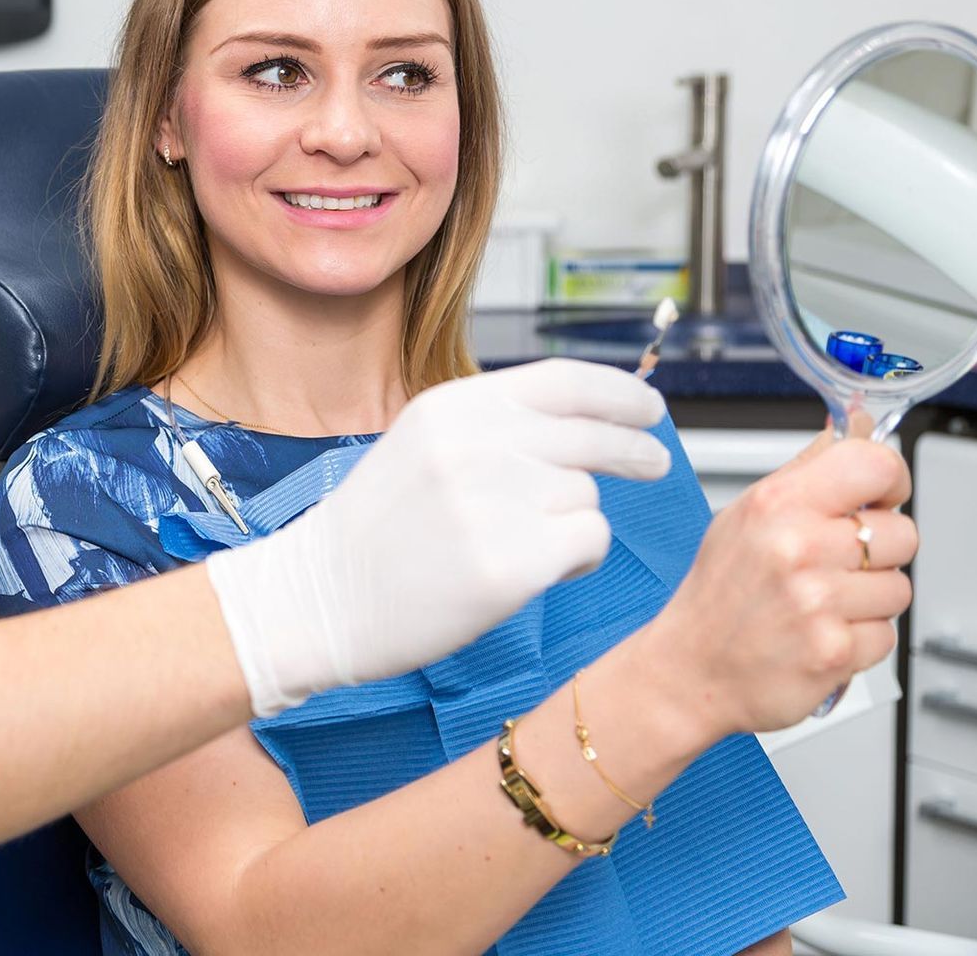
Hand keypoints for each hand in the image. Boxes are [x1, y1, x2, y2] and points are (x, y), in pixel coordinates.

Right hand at [205, 359, 673, 715]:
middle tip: (655, 462)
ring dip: (576, 517)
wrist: (322, 598)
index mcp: (453, 406)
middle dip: (635, 449)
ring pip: (588, 495)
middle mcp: (476, 444)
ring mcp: (494, 503)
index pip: (564, 379)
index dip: (618, 392)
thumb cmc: (375, 531)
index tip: (647, 408)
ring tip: (524, 542)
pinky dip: (577, 559)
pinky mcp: (510, 564)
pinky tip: (534, 571)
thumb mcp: (423, 444)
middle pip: (593, 435)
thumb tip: (588, 419)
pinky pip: (588, 543)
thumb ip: (495, 425)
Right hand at [644, 431, 915, 735]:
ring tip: (823, 604)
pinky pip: (886, 636)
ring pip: (899, 589)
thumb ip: (807, 470)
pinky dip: (860, 640)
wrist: (690, 668)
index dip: (891, 480)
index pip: (875, 464)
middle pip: (902, 533)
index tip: (880, 496)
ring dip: (869, 601)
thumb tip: (851, 426)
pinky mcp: (833, 651)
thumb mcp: (747, 514)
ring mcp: (816, 602)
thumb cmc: (718, 593)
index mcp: (776, 503)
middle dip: (879, 553)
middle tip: (834, 565)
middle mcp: (797, 548)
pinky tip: (821, 634)